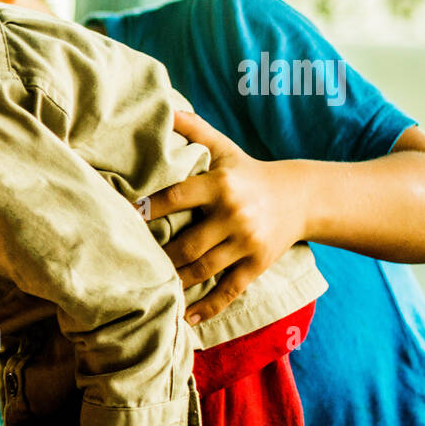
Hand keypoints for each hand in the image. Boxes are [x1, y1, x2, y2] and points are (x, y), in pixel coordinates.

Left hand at [143, 111, 308, 324]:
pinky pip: (229, 291)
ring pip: (203, 270)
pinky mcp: (257, 265)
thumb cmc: (248, 171)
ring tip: (147, 291)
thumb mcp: (224, 148)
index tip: (122, 218)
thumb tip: (163, 106)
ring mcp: (247, 243)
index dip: (148, 209)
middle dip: (157, 257)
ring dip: (174, 284)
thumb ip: (193, 128)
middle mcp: (234, 215)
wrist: (303, 196)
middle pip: (187, 244)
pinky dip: (206, 308)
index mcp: (220, 184)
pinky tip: (184, 320)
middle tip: (126, 265)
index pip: (176, 197)